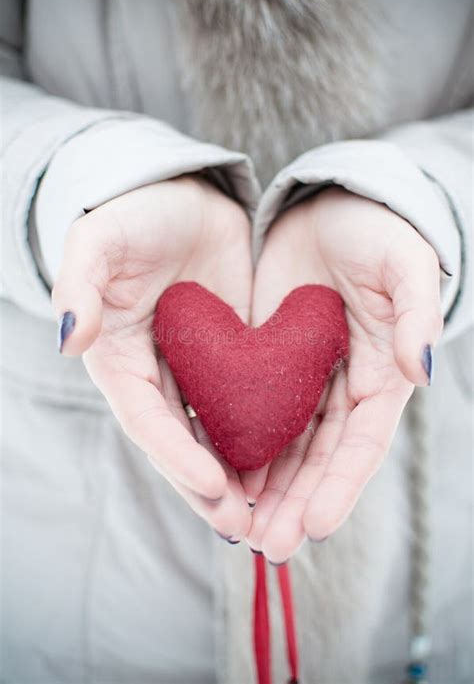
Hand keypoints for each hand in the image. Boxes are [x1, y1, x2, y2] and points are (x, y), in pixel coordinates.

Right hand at [53, 176, 252, 540]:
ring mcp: (196, 370)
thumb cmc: (133, 216)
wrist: (182, 197)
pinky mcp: (233, 358)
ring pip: (216, 435)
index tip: (213, 485)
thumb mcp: (98, 240)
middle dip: (209, 486)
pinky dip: (264, 437)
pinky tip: (291, 464)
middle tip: (243, 526)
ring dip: (239, 477)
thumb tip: (68, 339)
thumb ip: (80, 283)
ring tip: (269, 516)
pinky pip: (248, 405)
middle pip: (182, 443)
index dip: (176, 454)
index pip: (147, 418)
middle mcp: (157, 375)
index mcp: (120, 358)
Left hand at [244, 187, 442, 562]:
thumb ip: (414, 314)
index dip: (341, 485)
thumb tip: (419, 372)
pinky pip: (251, 413)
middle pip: (320, 458)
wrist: (327, 208)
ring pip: (285, 447)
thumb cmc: (375, 233)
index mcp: (379, 373)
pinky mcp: (267, 363)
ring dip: (266, 491)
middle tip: (271, 547)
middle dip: (297, 504)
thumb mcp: (403, 264)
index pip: (362, 441)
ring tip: (240, 530)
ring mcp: (303, 379)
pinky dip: (238, 447)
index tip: (317, 525)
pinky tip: (217, 477)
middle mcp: (341, 387)